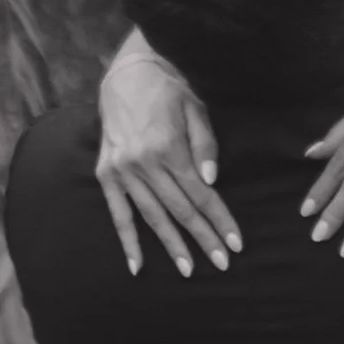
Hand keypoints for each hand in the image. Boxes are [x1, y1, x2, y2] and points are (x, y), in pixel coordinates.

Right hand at [96, 32, 235, 276]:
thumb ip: (205, 145)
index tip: (236, 243)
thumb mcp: (195, 109)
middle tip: (223, 263)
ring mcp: (122, 171)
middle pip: (180, 211)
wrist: (126, 73)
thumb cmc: (168, 90)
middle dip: (203, 239)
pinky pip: (118, 213)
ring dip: (171, 245)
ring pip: (152, 217)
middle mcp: (143, 163)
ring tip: (188, 270)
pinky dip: (127, 241)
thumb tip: (212, 182)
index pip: (201, 195)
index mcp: (168, 148)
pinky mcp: (106, 173)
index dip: (220, 220)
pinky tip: (137, 266)